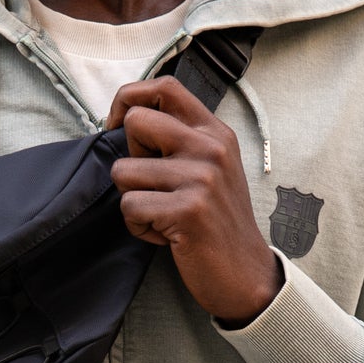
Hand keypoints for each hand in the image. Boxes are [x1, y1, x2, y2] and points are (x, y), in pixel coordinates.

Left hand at [106, 75, 283, 328]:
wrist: (246, 274)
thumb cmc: (218, 224)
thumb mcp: (211, 170)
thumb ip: (181, 141)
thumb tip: (128, 120)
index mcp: (215, 133)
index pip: (164, 87)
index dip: (129, 98)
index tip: (117, 123)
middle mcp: (210, 148)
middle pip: (136, 123)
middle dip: (129, 158)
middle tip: (151, 186)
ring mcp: (201, 178)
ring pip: (124, 172)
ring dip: (133, 201)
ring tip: (162, 217)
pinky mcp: (188, 210)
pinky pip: (130, 207)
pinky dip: (139, 227)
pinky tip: (165, 235)